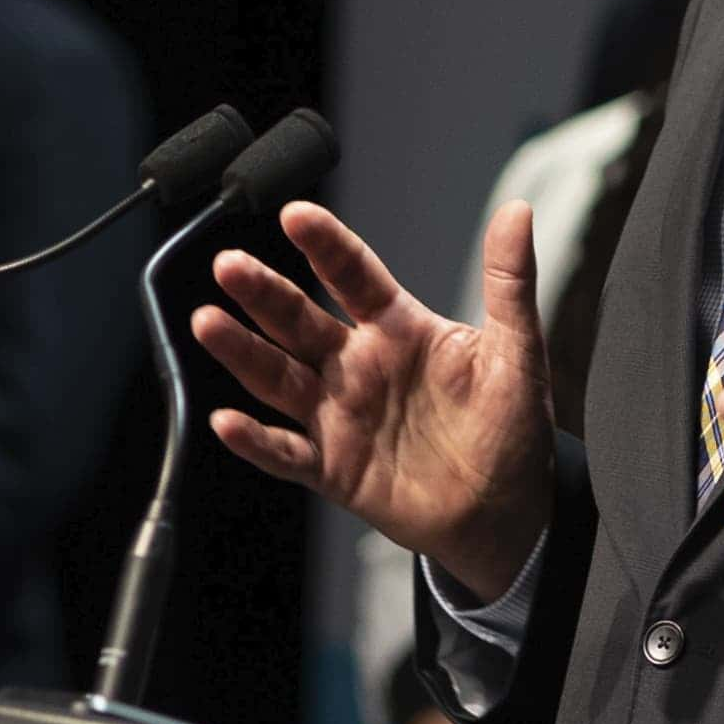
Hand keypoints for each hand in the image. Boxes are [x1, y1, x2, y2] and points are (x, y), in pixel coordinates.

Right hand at [197, 200, 555, 599]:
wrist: (507, 512)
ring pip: (278, 378)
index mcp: (399, 329)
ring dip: (242, 352)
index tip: (297, 216)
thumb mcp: (516, 352)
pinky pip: (286, 452)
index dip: (325, 245)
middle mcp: (357, 366)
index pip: (353, 276)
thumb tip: (516, 212)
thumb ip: (509, 283)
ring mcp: (340, 416)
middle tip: (229, 265)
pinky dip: (256, 441)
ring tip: (207, 323)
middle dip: (263, 292)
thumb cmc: (511, 430)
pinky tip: (228, 421)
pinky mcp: (333, 468)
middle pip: (299, 321)